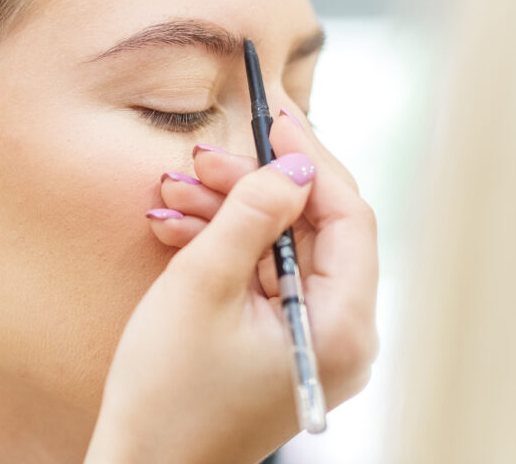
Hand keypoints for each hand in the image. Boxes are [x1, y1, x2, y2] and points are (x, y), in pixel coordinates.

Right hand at [85, 110, 377, 463]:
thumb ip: (252, 215)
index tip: (276, 120)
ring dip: (231, 215)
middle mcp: (341, 335)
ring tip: (175, 192)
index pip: (347, 218)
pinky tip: (179, 229)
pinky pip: (265, 279)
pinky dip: (227, 250)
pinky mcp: (284, 345)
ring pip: (284, 250)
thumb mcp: (203, 287)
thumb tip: (293, 165)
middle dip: (256, 188)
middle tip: (205, 158)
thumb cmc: (168, 395)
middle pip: (314, 231)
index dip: (311, 162)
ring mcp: (313, 341)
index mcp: (340, 327)